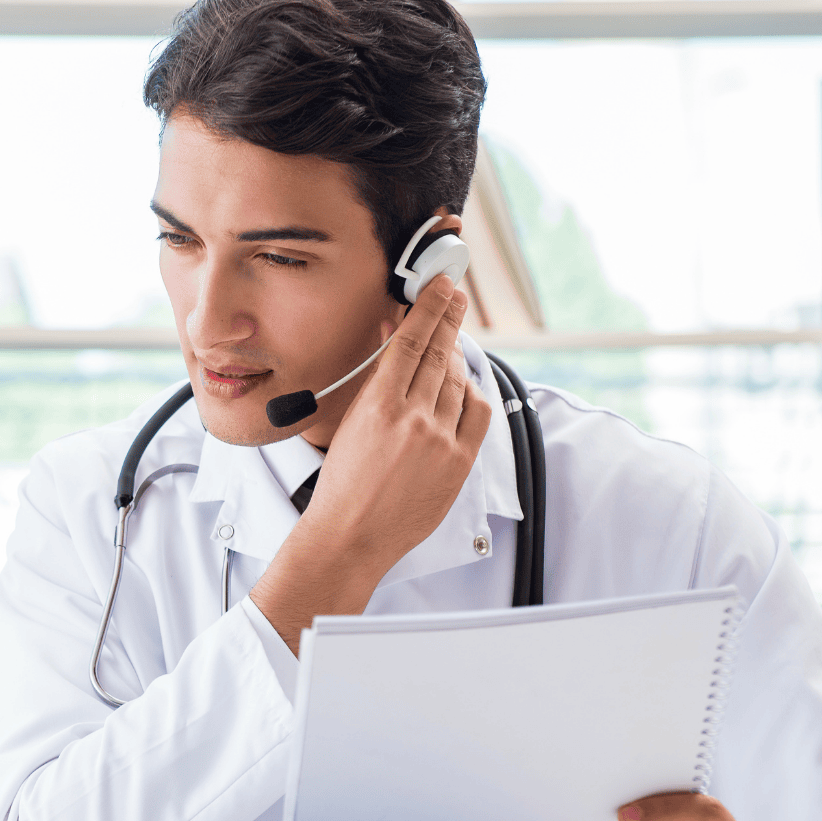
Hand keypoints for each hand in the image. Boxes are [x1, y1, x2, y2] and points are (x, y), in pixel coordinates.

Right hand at [249, 276, 489, 648]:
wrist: (352, 534)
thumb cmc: (344, 486)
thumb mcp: (351, 423)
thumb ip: (380, 386)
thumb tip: (400, 351)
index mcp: (380, 404)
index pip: (414, 340)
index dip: (431, 307)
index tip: (441, 286)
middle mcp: (414, 417)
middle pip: (442, 352)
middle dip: (450, 319)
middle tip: (456, 297)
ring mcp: (441, 439)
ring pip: (459, 380)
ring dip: (456, 359)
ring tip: (449, 349)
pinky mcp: (459, 460)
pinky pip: (477, 411)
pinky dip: (472, 394)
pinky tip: (463, 389)